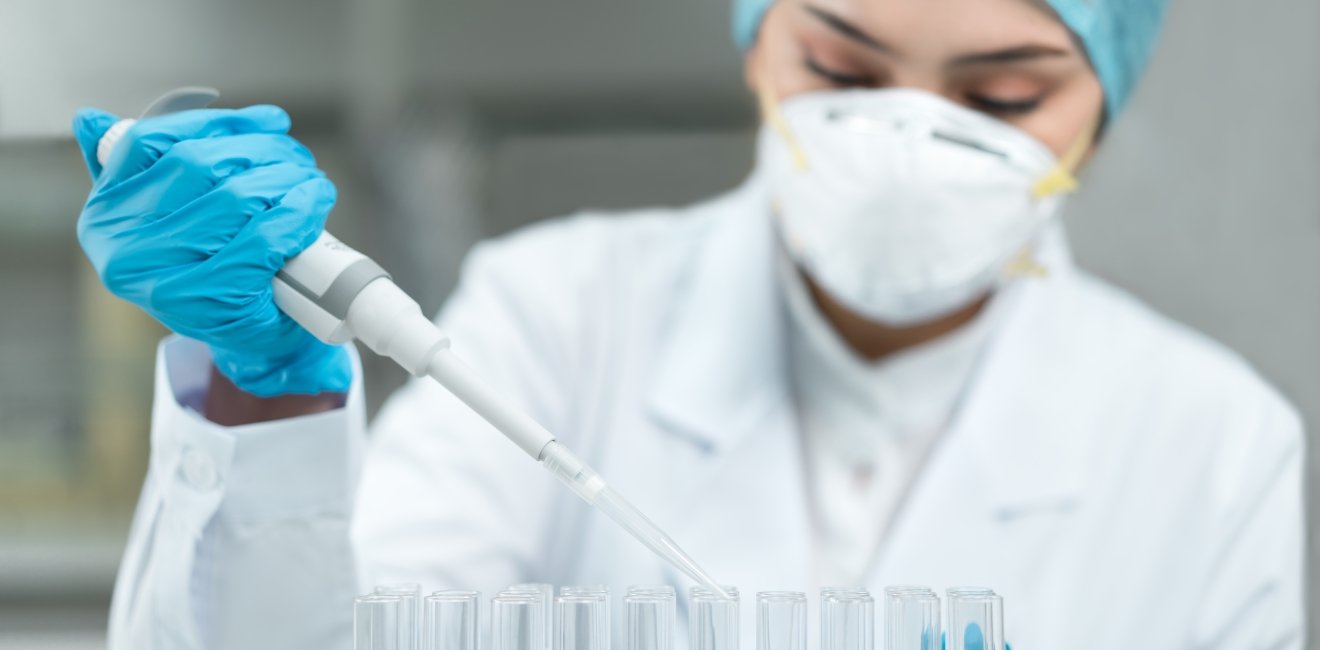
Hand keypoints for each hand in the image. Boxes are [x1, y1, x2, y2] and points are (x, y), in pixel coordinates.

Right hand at [72, 105, 350, 396]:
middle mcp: (122, 248)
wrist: (253, 341)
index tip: (268, 122)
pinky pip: (263, 238)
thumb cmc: (216, 268)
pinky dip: (297, 214)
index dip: (218, 124)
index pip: (152, 142)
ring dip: (287, 178)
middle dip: (262, 151)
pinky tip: (313, 205)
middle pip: (200, 165)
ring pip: (236, 197)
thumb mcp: (168, 221)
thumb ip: (139, 171)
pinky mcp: (211, 302)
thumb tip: (91, 118)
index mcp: (105, 216)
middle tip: (298, 158)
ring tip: (311, 179)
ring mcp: (163, 278)